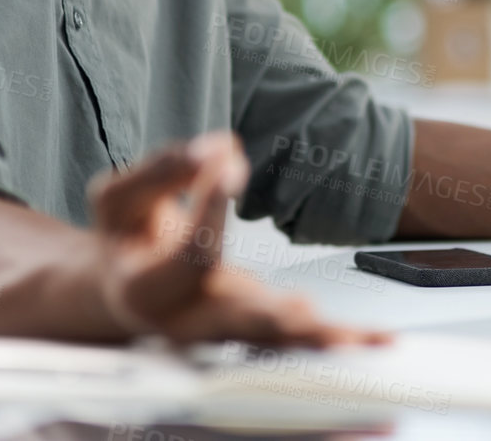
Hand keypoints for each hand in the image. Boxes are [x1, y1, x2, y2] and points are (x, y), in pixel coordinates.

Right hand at [89, 131, 388, 347]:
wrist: (121, 288)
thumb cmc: (126, 235)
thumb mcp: (121, 196)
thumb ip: (165, 170)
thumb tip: (220, 147)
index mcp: (145, 290)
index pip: (189, 253)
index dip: (210, 205)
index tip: (231, 160)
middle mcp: (185, 323)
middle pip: (233, 324)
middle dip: (268, 319)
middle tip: (302, 311)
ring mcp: (224, 332)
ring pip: (274, 343)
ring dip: (316, 341)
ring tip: (356, 340)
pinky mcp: (255, 331)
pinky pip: (297, 341)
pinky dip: (334, 340)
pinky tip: (369, 340)